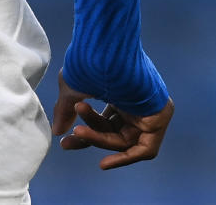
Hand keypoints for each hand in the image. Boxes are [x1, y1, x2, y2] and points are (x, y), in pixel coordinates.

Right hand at [51, 70, 173, 169]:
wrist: (105, 52)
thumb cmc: (89, 64)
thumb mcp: (72, 91)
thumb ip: (66, 112)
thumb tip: (57, 132)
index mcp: (118, 93)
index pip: (103, 123)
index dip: (85, 135)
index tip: (65, 142)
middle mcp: (135, 103)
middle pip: (113, 133)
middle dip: (90, 138)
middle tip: (68, 142)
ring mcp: (147, 110)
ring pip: (124, 139)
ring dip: (98, 140)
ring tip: (79, 131)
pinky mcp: (158, 117)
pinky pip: (146, 148)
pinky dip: (126, 158)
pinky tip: (105, 163)